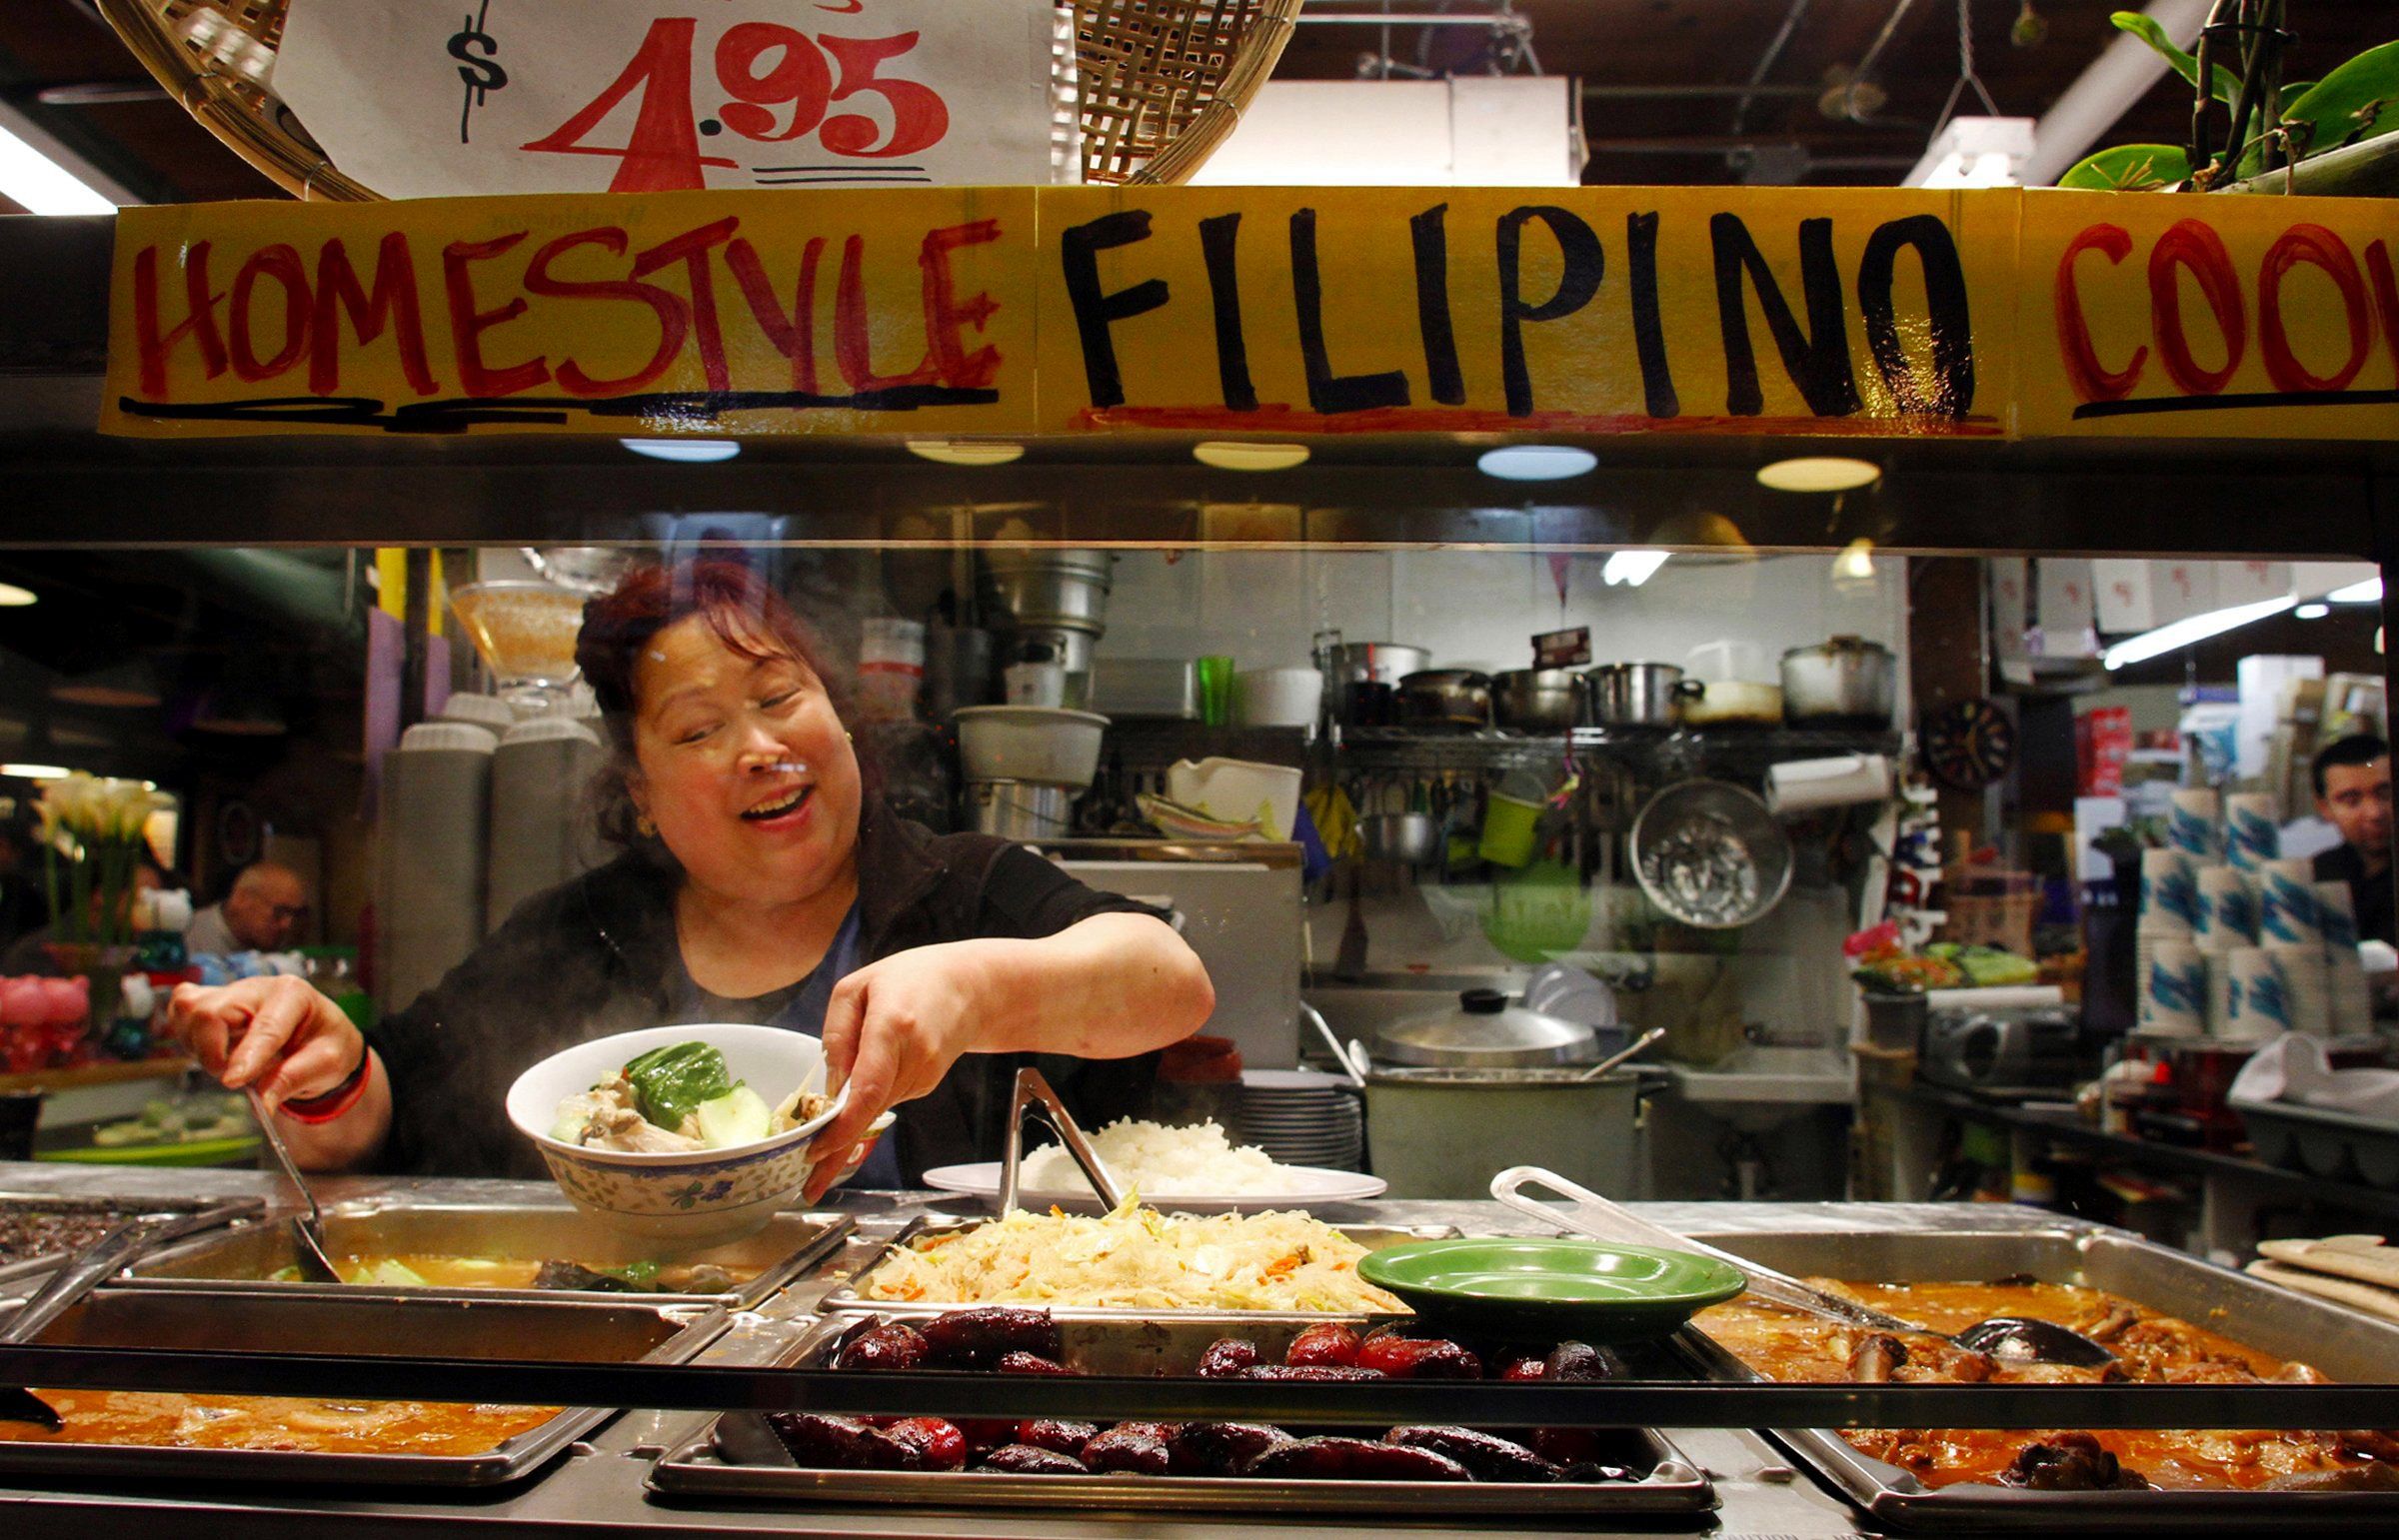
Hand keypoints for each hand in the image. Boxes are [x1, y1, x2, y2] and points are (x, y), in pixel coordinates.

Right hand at [167, 976, 363, 1112]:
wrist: (318, 1036)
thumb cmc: (326, 1045)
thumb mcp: (328, 1064)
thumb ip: (294, 1080)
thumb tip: (263, 1104)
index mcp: (294, 994)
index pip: (265, 1027)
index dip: (247, 1056)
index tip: (233, 1082)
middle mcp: (257, 987)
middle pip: (211, 1012)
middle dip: (213, 1053)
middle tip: (234, 1078)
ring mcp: (230, 991)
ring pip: (189, 1011)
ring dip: (200, 1047)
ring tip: (230, 1060)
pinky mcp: (210, 1001)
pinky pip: (181, 1010)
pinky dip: (188, 1035)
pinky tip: (212, 1048)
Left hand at [804, 941, 988, 1199]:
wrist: (972, 987)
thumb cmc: (911, 979)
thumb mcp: (858, 988)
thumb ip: (837, 1034)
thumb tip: (830, 1086)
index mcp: (892, 1026)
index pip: (868, 1088)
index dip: (842, 1126)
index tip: (816, 1152)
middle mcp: (913, 1057)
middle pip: (868, 1111)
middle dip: (836, 1148)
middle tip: (809, 1187)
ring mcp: (924, 1075)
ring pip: (874, 1107)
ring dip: (849, 1118)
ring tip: (826, 1124)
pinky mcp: (926, 1084)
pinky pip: (885, 1097)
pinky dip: (868, 1097)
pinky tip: (869, 1074)